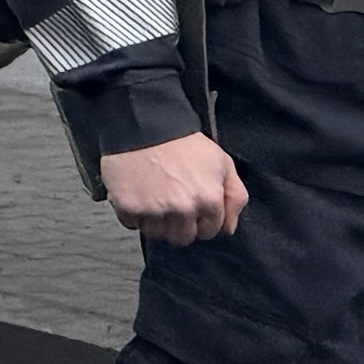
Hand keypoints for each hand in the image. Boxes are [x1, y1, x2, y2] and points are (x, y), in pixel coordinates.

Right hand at [102, 132, 250, 243]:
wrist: (144, 125)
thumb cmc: (182, 142)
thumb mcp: (222, 162)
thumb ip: (235, 196)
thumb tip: (229, 227)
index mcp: (209, 200)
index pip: (210, 232)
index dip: (202, 220)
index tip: (193, 207)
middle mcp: (183, 209)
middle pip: (183, 238)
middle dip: (179, 225)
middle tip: (171, 202)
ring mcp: (154, 210)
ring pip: (157, 235)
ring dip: (155, 221)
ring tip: (154, 196)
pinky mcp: (129, 207)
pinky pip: (132, 224)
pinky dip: (133, 214)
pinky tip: (138, 193)